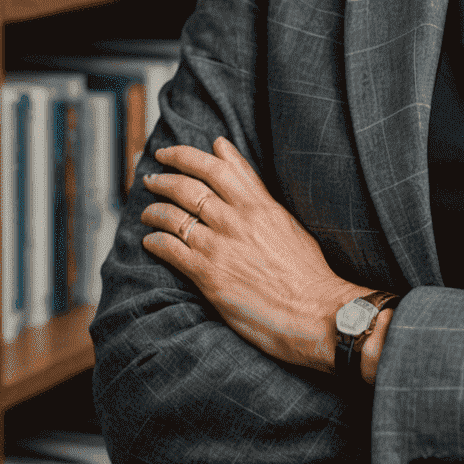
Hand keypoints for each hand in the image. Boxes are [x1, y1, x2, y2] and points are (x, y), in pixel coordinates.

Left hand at [140, 137, 359, 372]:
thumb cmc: (306, 269)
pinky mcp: (209, 276)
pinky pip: (172, 251)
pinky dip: (156, 242)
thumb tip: (234, 163)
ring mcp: (221, 246)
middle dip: (165, 178)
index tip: (169, 152)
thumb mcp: (285, 220)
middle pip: (190, 187)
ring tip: (147, 211)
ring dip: (155, 211)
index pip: (216, 167)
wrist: (315, 310)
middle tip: (151, 177)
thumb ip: (257, 191)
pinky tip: (149, 242)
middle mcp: (238, 220)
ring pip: (176, 216)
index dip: (187, 156)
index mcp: (260, 204)